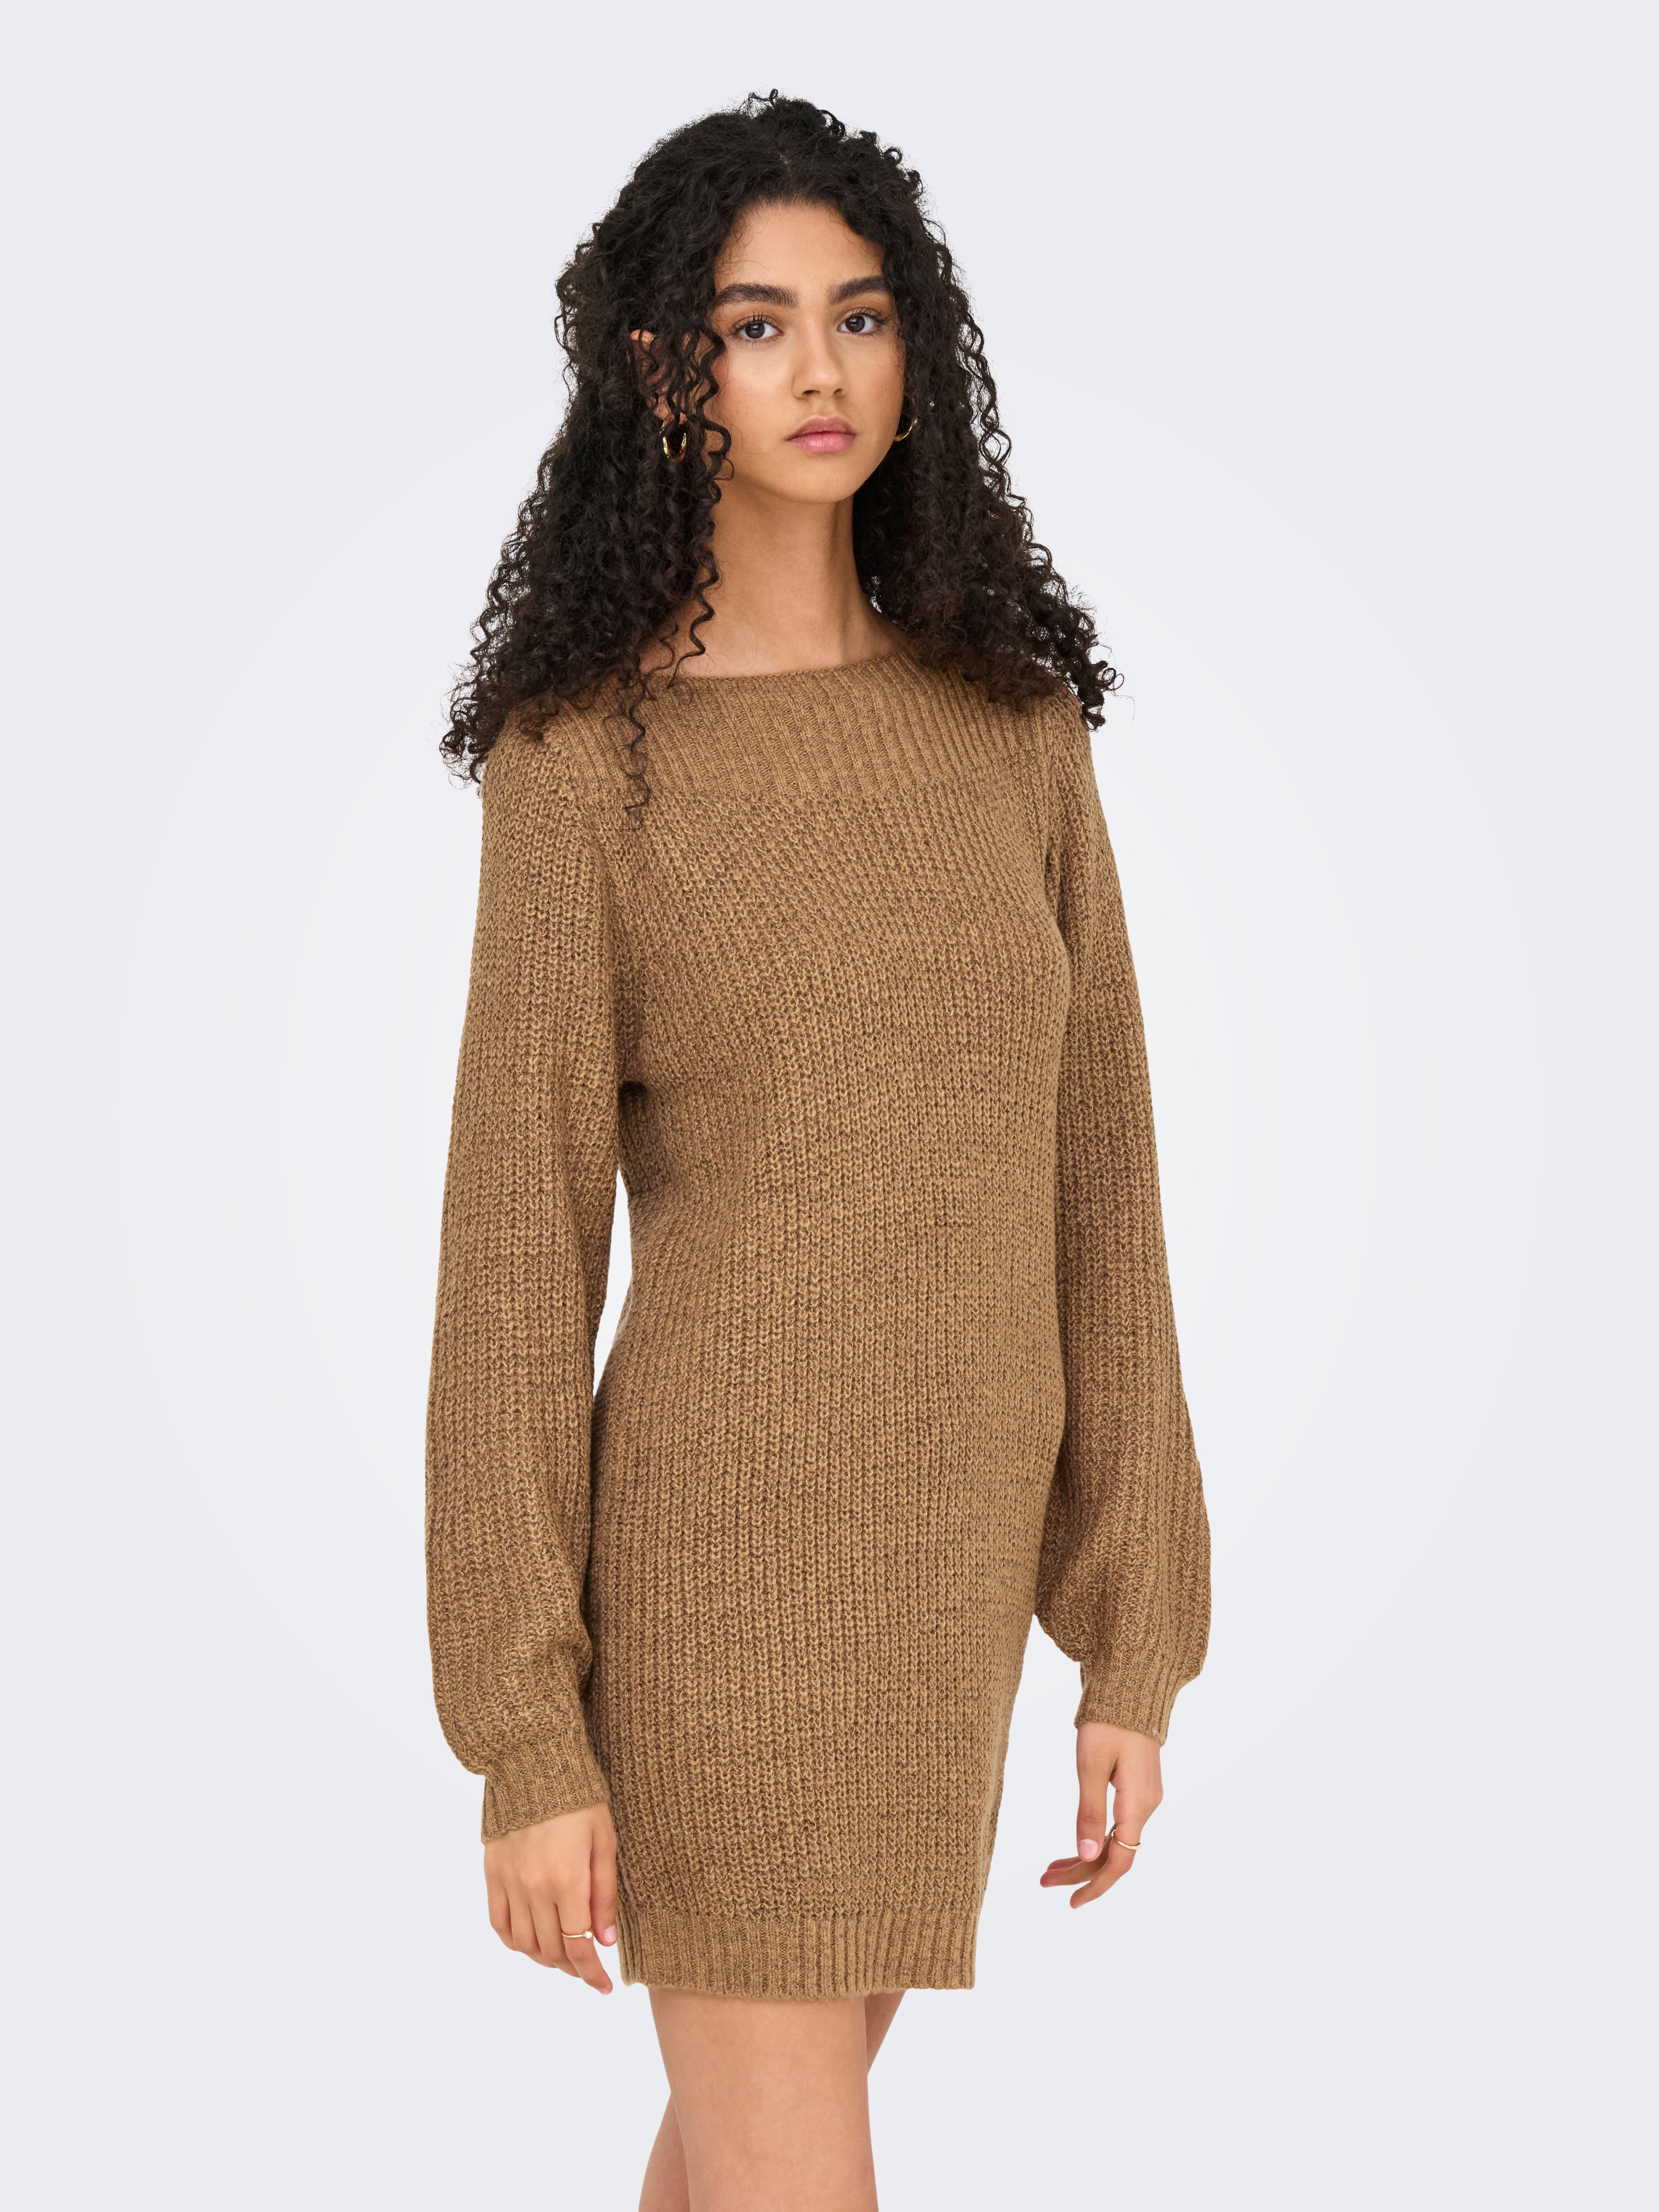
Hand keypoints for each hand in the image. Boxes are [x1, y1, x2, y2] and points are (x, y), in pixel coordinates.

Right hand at [484, 1801, 618, 1992]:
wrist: (534, 1762)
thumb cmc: (580, 1799)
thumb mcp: (605, 1842)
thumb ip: (605, 1894)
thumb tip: (604, 1941)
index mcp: (567, 1880)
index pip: (578, 1946)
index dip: (592, 1974)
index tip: (603, 1987)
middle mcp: (534, 1888)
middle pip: (551, 1950)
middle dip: (573, 1968)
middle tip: (588, 1970)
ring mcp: (509, 1882)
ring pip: (524, 1943)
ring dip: (545, 1959)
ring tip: (563, 1958)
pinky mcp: (493, 1873)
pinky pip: (498, 1923)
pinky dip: (514, 1941)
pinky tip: (530, 1942)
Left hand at [1039, 1722, 1162, 1908]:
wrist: (1131, 1687)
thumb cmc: (1107, 1722)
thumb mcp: (1090, 1765)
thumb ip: (1089, 1812)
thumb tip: (1087, 1855)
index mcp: (1137, 1804)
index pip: (1119, 1862)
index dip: (1096, 1886)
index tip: (1070, 1902)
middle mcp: (1146, 1806)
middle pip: (1115, 1855)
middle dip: (1080, 1872)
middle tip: (1043, 1880)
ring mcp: (1144, 1797)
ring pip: (1115, 1841)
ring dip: (1085, 1856)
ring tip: (1050, 1868)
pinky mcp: (1137, 1788)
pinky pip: (1117, 1825)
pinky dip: (1094, 1838)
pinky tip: (1075, 1844)